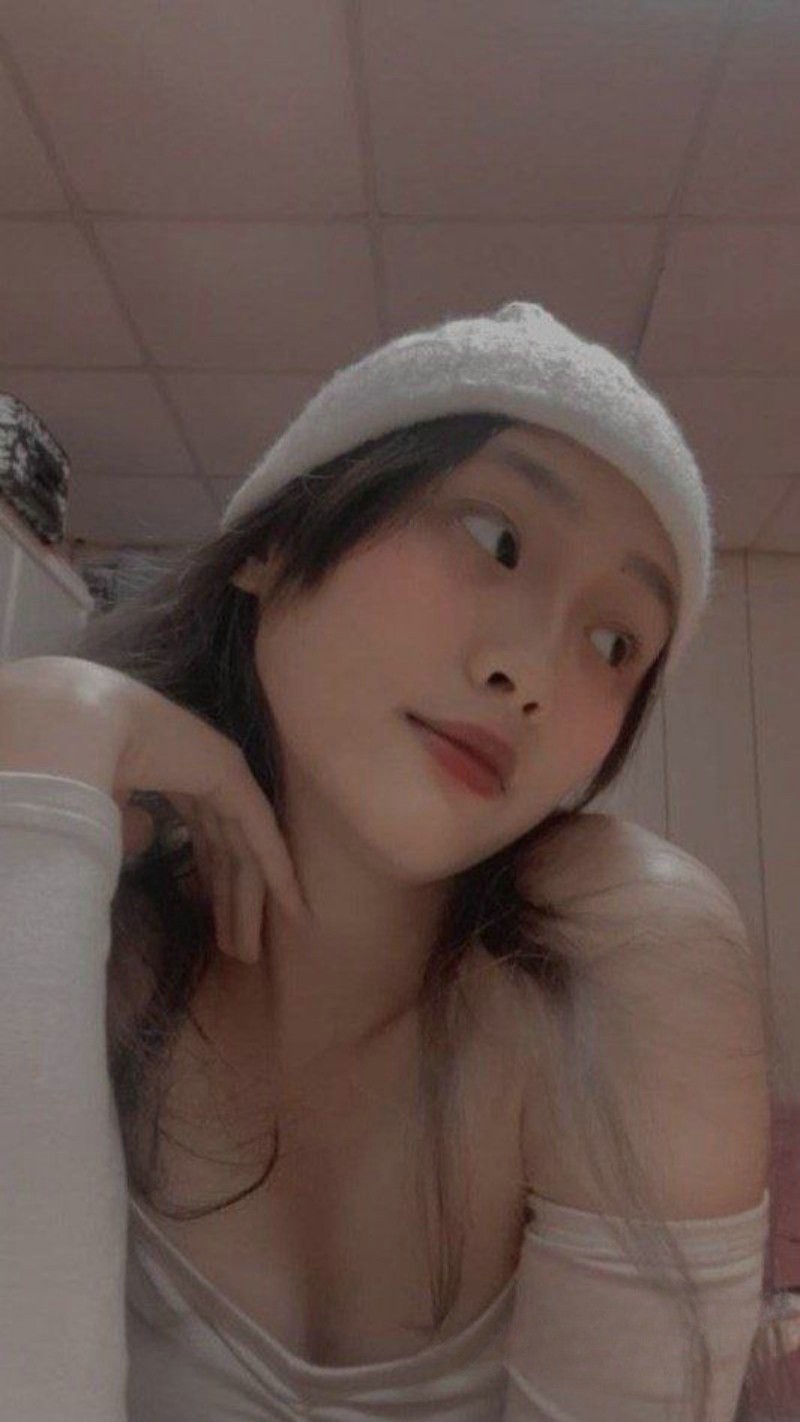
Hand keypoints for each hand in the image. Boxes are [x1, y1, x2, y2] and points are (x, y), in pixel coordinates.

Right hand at [0, 655, 308, 961]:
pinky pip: (263, 836)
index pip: (206, 836)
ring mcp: (225, 774)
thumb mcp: (107, 810)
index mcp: (176, 775)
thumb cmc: (84, 765)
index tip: (217, 923)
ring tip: (248, 952)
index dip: (213, 881)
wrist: (85, 727)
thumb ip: (130, 829)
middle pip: (229, 851)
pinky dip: (278, 873)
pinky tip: (291, 907)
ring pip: (246, 852)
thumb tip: (146, 837)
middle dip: (232, 903)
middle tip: (237, 951)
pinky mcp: (234, 779)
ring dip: (249, 904)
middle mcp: (207, 774)